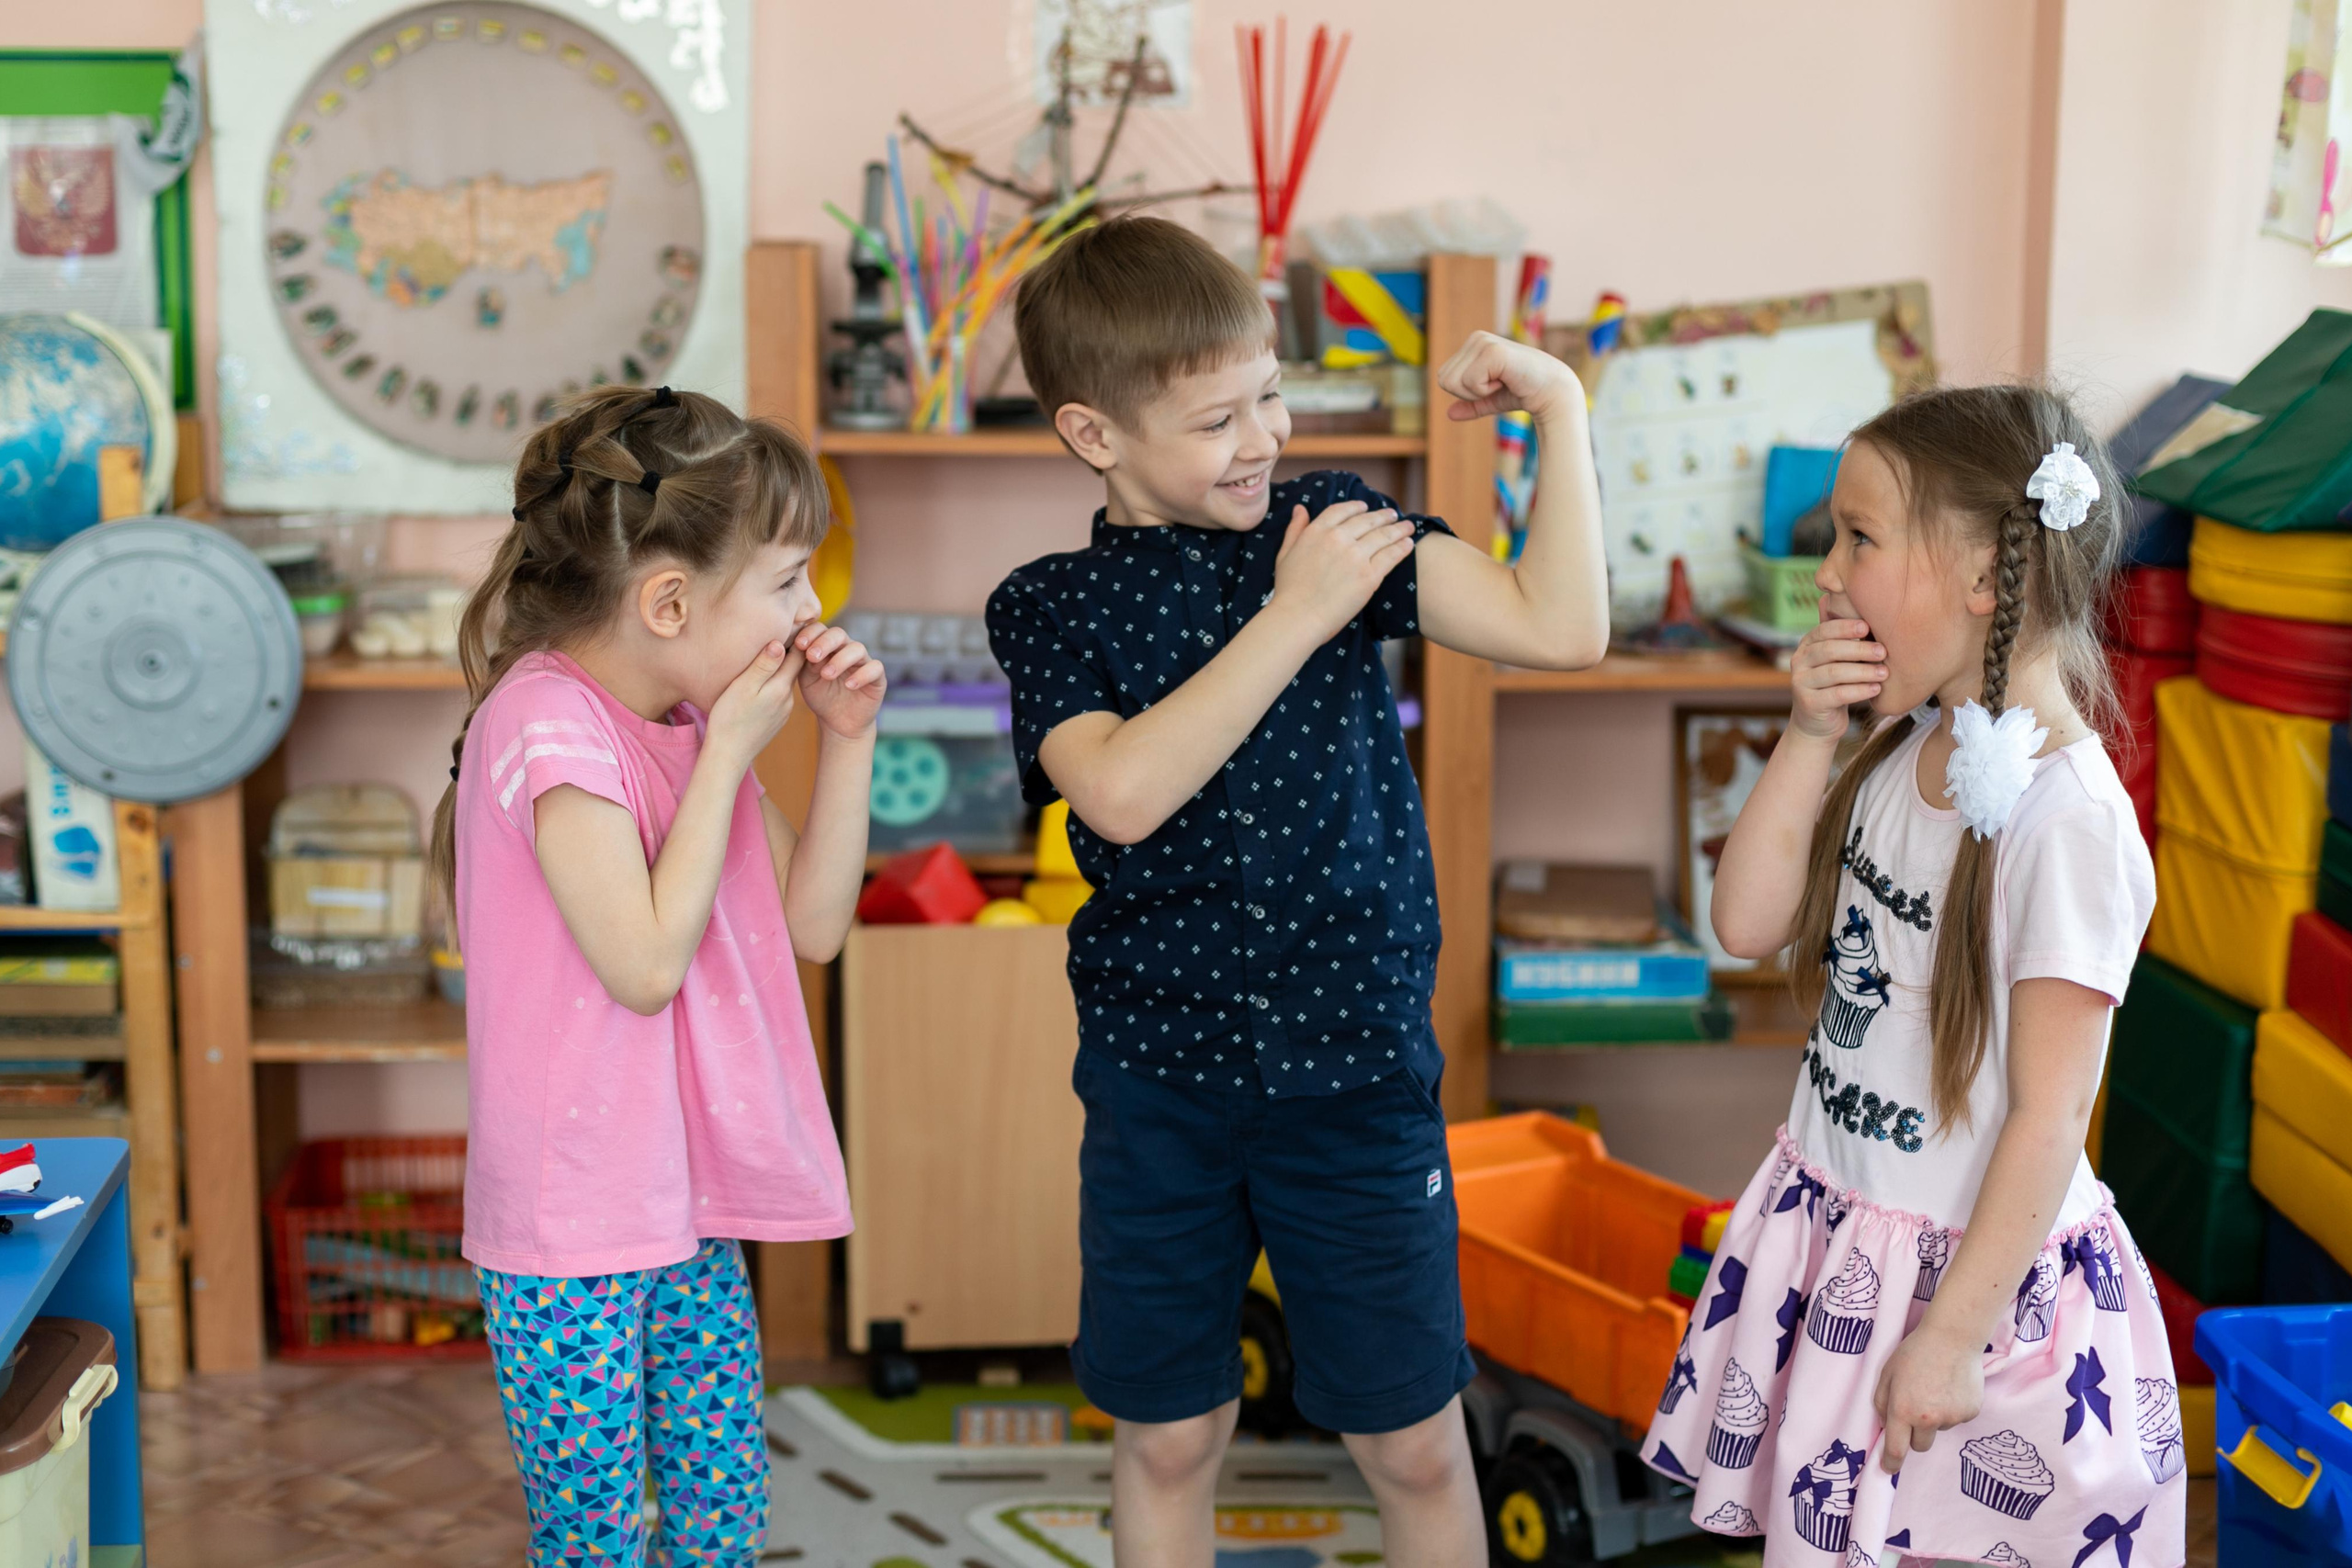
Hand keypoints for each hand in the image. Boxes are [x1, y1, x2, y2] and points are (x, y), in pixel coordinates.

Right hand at [706, 640, 804, 767]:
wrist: (728, 756)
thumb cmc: (730, 718)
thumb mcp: (743, 687)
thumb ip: (763, 665)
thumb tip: (781, 642)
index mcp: (781, 687)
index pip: (798, 655)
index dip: (797, 637)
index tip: (792, 621)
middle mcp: (788, 699)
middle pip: (793, 668)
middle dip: (791, 651)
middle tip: (783, 630)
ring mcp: (783, 712)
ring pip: (785, 683)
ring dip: (780, 669)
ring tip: (769, 653)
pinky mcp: (775, 721)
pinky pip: (778, 696)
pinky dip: (773, 686)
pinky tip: (762, 683)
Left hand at [792, 620, 885, 739]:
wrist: (838, 722)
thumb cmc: (821, 696)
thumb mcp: (806, 678)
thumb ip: (802, 661)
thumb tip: (793, 645)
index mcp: (827, 646)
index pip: (820, 629)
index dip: (810, 633)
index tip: (799, 644)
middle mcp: (846, 649)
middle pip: (839, 634)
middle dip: (825, 642)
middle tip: (812, 656)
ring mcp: (863, 662)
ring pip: (857, 649)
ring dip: (840, 659)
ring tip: (826, 675)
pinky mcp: (877, 677)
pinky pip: (875, 668)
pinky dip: (862, 675)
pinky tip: (849, 685)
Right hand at [1270, 498, 1416, 642]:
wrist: (1299, 617)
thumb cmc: (1289, 590)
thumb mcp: (1285, 554)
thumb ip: (1295, 529)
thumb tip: (1301, 509)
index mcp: (1318, 531)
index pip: (1342, 510)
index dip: (1356, 507)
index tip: (1366, 506)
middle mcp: (1338, 538)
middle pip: (1367, 520)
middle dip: (1383, 516)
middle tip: (1393, 515)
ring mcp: (1356, 556)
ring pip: (1383, 535)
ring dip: (1398, 529)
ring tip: (1408, 526)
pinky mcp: (1369, 575)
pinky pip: (1391, 555)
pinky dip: (1402, 547)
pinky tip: (1408, 543)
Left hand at [1437, 329, 1582, 422]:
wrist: (1551, 393)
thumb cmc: (1524, 393)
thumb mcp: (1492, 399)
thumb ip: (1471, 404)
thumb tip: (1449, 414)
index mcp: (1473, 344)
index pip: (1444, 377)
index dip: (1465, 393)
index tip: (1493, 385)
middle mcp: (1476, 338)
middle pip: (1444, 380)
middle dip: (1469, 393)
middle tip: (1498, 385)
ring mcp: (1483, 342)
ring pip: (1453, 382)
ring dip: (1478, 392)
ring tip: (1502, 382)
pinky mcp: (1492, 351)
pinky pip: (1470, 383)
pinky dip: (1486, 391)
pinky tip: (1506, 380)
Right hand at [1790, 617, 1885, 739]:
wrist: (1816, 724)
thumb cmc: (1834, 685)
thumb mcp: (1837, 662)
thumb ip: (1846, 643)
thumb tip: (1873, 617)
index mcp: (1806, 646)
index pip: (1823, 630)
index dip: (1845, 627)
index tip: (1867, 627)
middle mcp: (1799, 662)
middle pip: (1829, 650)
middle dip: (1858, 649)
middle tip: (1882, 651)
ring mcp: (1800, 683)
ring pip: (1833, 672)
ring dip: (1862, 671)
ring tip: (1884, 672)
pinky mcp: (1809, 704)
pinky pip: (1837, 694)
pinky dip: (1859, 691)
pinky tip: (1876, 689)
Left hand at [1873, 1323, 1984, 1473]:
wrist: (1952, 1338)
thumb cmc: (1914, 1352)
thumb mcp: (1887, 1374)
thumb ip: (1881, 1403)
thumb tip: (1884, 1425)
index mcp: (1903, 1410)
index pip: (1896, 1449)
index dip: (1891, 1462)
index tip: (1888, 1469)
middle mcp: (1928, 1419)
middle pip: (1920, 1445)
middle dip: (1914, 1436)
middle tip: (1915, 1410)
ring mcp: (1952, 1417)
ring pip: (1939, 1430)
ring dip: (1934, 1417)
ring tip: (1935, 1388)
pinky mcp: (1970, 1412)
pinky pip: (1956, 1419)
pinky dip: (1952, 1409)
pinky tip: (1950, 1387)